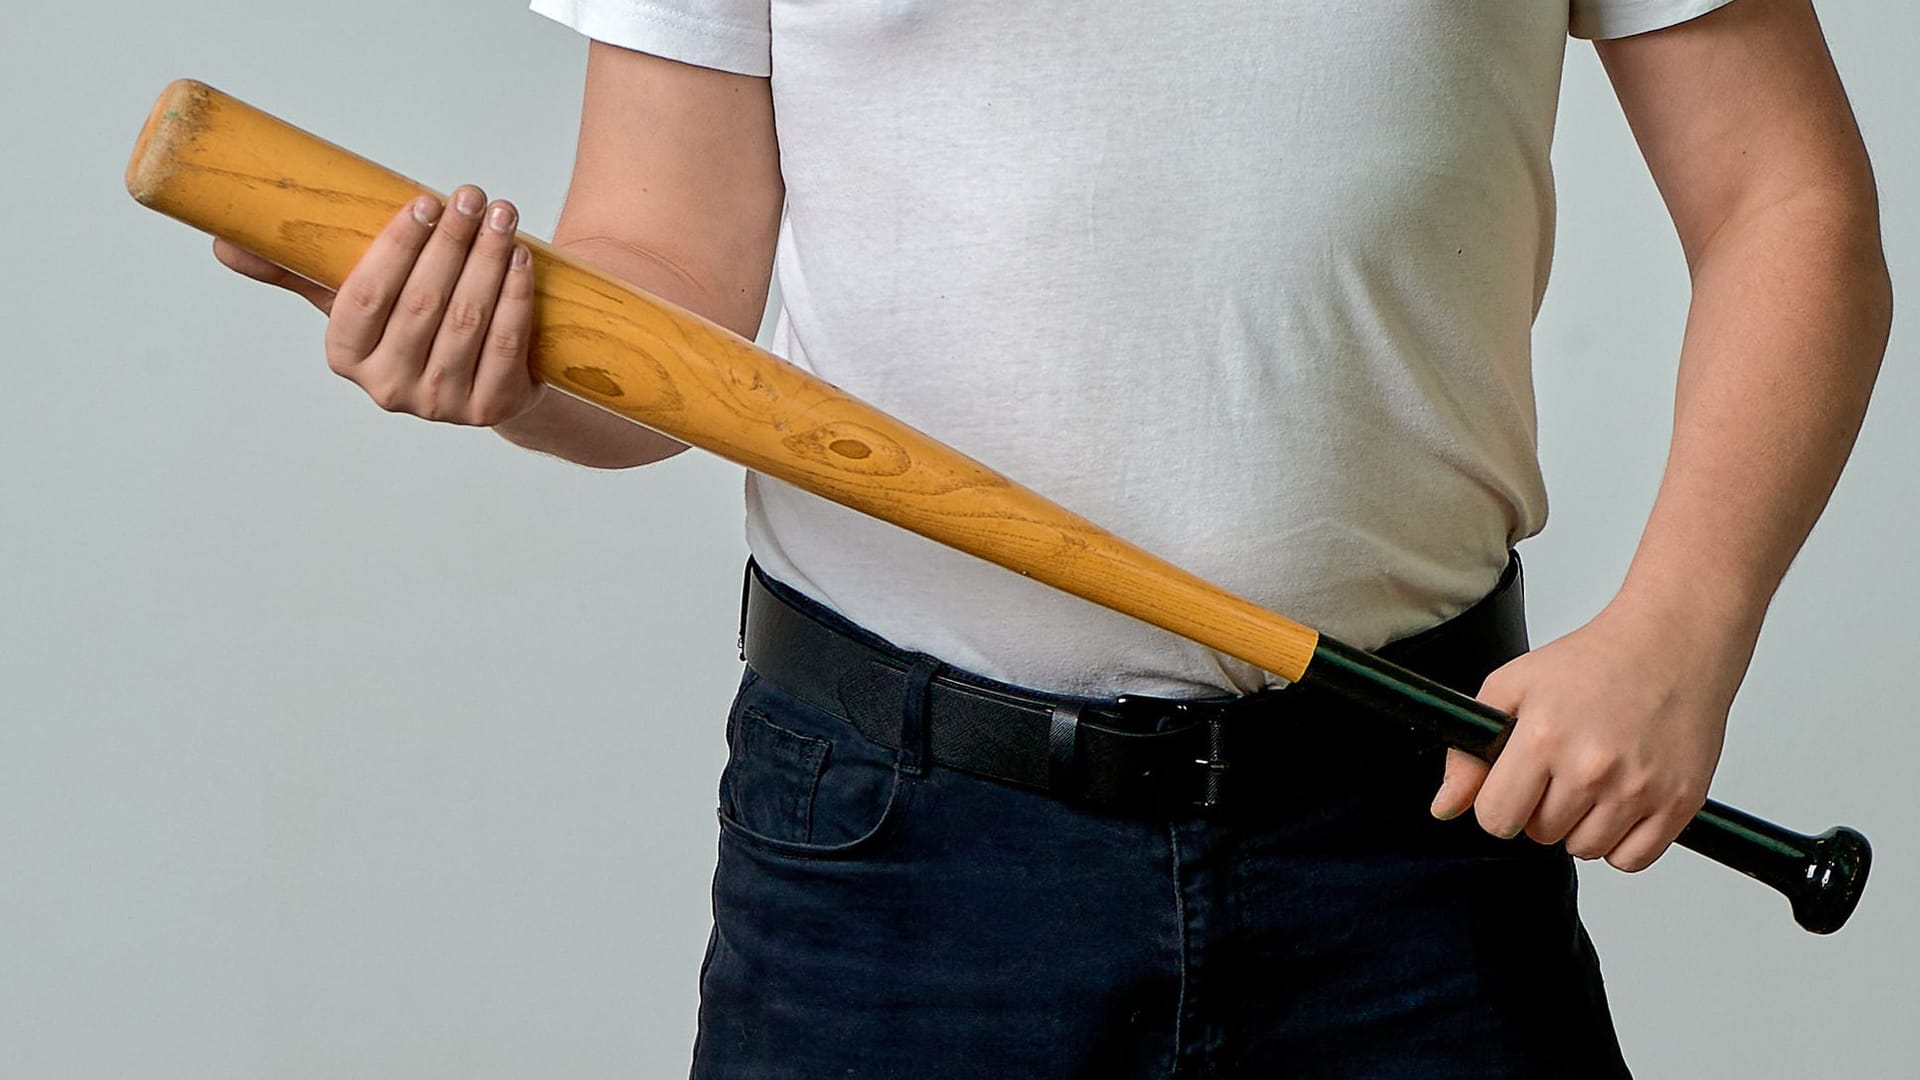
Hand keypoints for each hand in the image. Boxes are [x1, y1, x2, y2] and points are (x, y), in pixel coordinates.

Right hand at [211, 185, 545, 426]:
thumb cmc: (408, 324)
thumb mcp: (352, 300)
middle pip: (423, 304)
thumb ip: (295, 270)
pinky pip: (504, 344)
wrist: (479, 378)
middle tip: (470, 194)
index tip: (423, 201)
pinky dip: (515, 296)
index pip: (367, 297)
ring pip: (467, 320)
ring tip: (501, 213)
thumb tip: (222, 242)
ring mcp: (442, 403)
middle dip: (450, 242)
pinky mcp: (491, 407)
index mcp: (345, 355)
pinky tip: (519, 259)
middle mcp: (389, 387)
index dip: (397, 248)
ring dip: (487, 260)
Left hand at [1428, 597, 1751, 870]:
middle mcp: (1590, 768)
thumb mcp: (1511, 688)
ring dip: (1581, 825)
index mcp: (1542, 739)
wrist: (1670, 645)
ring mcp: (1639, 788)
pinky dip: (1621, 841)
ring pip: (1584, 849)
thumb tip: (1444, 808)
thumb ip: (1468, 752)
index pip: (1497, 818)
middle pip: (1541, 835)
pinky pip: (1631, 860)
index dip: (1499, 805)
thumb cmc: (1590, 664)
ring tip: (1593, 779)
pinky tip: (1621, 800)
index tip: (1514, 786)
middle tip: (1562, 769)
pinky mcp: (1679, 802)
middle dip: (1542, 809)